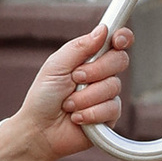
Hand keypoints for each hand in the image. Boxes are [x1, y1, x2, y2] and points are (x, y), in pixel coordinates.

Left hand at [0, 23, 132, 160]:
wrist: (39, 130)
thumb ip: (80, 47)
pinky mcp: (110, 117)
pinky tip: (77, 118)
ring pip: (113, 87)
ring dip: (85, 97)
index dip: (122, 37)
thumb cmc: (43, 97)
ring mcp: (107, 96)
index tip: (118, 39)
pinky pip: (112, 109)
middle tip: (75, 79)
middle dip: (95, 70)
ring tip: (68, 104)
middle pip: (120, 60)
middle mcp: (101, 75)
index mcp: (90, 58)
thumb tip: (103, 30)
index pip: (116, 42)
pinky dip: (90, 113)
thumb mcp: (56, 66)